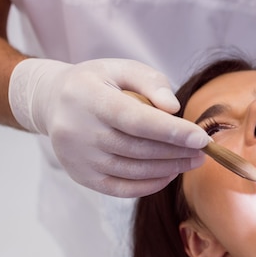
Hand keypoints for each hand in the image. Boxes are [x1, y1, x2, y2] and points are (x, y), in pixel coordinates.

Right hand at [9, 58, 209, 196]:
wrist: (52, 101)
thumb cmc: (97, 82)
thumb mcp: (121, 68)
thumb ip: (151, 82)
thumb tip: (174, 108)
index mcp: (88, 98)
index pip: (135, 120)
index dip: (171, 131)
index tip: (201, 138)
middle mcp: (78, 130)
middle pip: (138, 148)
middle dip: (177, 152)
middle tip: (203, 151)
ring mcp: (78, 157)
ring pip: (133, 170)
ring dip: (169, 168)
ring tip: (192, 161)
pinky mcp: (81, 176)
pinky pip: (122, 188)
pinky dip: (150, 184)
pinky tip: (170, 173)